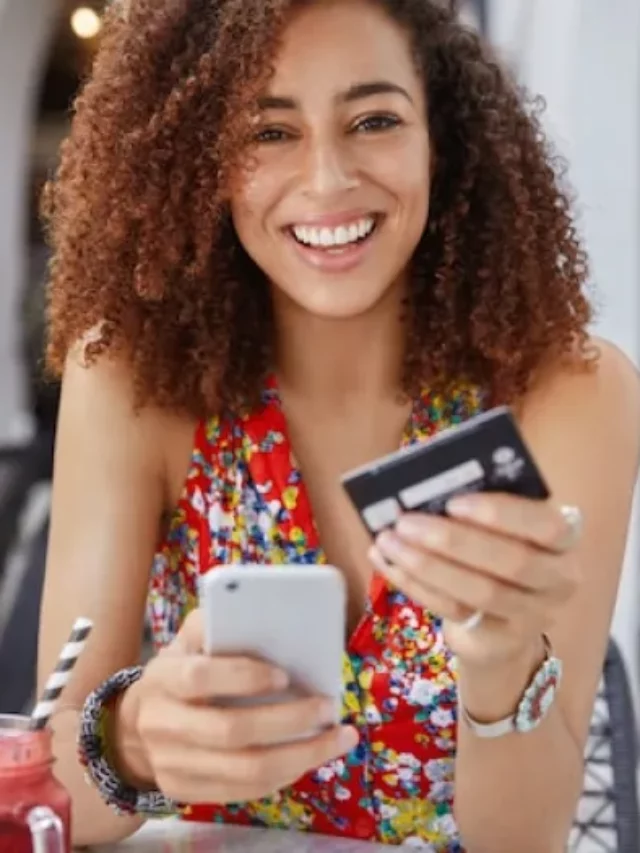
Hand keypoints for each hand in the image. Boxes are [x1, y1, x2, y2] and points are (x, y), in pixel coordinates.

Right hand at [113, 610, 357, 803]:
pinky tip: (311, 757)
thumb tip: (267, 612)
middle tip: (328, 707)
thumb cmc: (181, 668)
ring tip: (338, 738)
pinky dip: (284, 775)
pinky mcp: (184, 792)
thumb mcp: (189, 638)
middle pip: (230, 731)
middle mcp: (160, 724)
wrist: (138, 723)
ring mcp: (170, 765)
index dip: (243, 676)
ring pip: (244, 772)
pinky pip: (243, 792)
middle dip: (288, 721)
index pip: (199, 677)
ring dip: (301, 756)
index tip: (285, 675)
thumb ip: (218, 624)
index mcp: (162, 677)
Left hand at [370, 493, 580, 667]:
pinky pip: (454, 611)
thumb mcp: (501, 527)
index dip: (501, 514)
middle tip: (405, 522)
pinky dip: (415, 585)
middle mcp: (559, 581)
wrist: (501, 623)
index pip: (547, 525)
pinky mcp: (499, 642)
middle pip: (511, 562)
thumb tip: (425, 486)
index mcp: (564, 539)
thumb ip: (478, 507)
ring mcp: (532, 617)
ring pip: (479, 592)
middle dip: (452, 540)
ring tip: (388, 541)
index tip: (454, 502)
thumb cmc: (497, 553)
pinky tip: (388, 564)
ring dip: (426, 564)